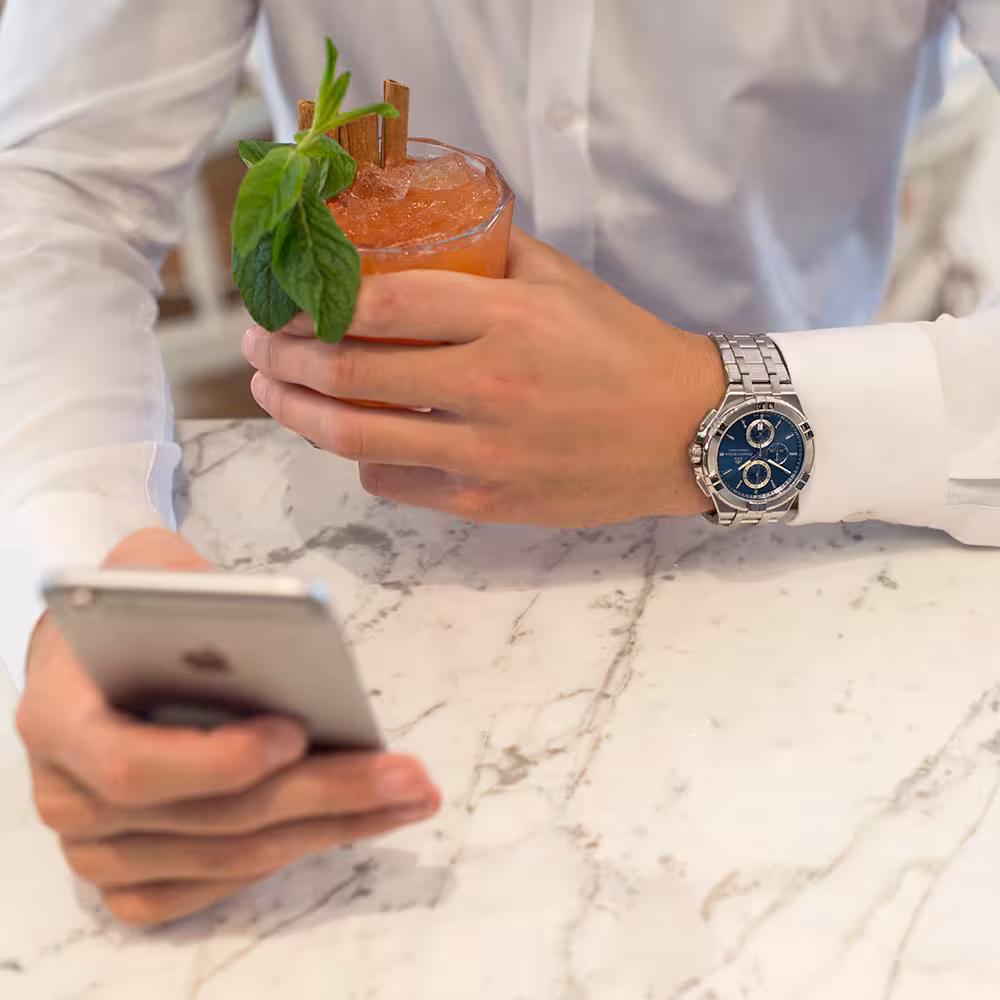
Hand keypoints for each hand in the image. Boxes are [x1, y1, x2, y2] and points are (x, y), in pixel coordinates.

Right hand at [16, 528, 439, 927]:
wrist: (105, 648)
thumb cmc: (138, 605)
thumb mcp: (158, 569)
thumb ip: (199, 595)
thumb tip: (285, 624)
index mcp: (58, 718)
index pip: (130, 766)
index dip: (217, 761)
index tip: (296, 732)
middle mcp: (67, 796)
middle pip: (211, 820)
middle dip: (323, 795)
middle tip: (406, 775)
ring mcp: (98, 849)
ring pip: (233, 856)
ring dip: (334, 825)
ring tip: (409, 792)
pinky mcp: (134, 876)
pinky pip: (221, 885)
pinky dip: (297, 851)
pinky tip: (357, 819)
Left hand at [242, 229, 724, 527]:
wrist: (685, 434)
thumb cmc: (625, 350)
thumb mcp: (564, 281)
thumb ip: (489, 253)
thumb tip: (418, 234)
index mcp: (507, 320)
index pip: (381, 305)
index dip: (313, 305)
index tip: (280, 304)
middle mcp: (489, 387)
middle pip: (349, 376)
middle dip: (282, 361)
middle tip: (254, 350)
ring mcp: (485, 454)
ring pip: (357, 438)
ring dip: (300, 416)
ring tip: (276, 397)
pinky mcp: (488, 502)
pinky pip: (396, 481)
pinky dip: (364, 458)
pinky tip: (358, 440)